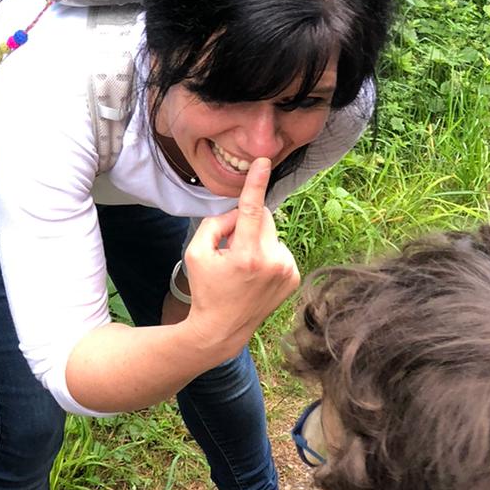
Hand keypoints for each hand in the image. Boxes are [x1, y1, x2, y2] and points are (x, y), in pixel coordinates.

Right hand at [183, 158, 299, 358]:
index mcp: (247, 256)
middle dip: (246, 224)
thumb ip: (215, 224)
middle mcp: (273, 262)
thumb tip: (237, 212)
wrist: (223, 328)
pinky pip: (279, 249)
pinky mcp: (294, 276)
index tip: (265, 162)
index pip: (253, 210)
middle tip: (230, 248)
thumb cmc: (206, 288)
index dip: (257, 183)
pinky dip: (267, 254)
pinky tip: (255, 274)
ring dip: (257, 241)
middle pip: (263, 218)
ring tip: (243, 267)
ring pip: (271, 234)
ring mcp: (287, 270)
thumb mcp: (196, 252)